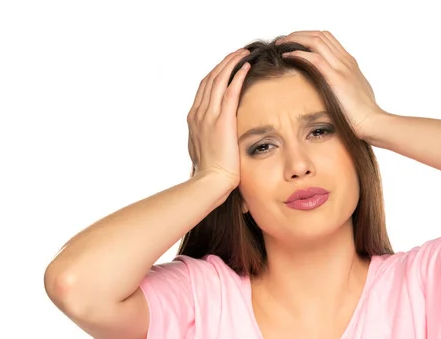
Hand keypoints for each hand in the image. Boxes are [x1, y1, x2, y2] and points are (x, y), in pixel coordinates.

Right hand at [187, 48, 250, 187]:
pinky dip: (237, 76)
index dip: (216, 74)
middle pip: (209, 79)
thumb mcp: (205, 152)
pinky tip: (246, 66)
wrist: (210, 183)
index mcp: (194, 119)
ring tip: (243, 53)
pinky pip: (229, 91)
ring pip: (218, 80)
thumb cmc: (211, 174)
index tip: (227, 66)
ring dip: (231, 63)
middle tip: (236, 53)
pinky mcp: (222, 120)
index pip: (204, 89)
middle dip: (223, 64)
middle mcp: (198, 113)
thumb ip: (209, 140)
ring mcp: (208, 116)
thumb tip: (215, 141)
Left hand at [277, 31, 385, 139]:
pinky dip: (298, 53)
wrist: (372, 122)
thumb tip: (332, 88)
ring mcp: (342, 68)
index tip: (293, 42)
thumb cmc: (363, 114)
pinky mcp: (336, 78)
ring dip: (295, 39)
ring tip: (281, 45)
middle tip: (283, 41)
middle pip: (320, 35)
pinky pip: (314, 58)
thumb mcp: (353, 93)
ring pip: (316, 41)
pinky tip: (287, 56)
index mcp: (350, 63)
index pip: (327, 38)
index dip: (308, 36)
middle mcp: (346, 61)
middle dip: (299, 34)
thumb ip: (343, 85)